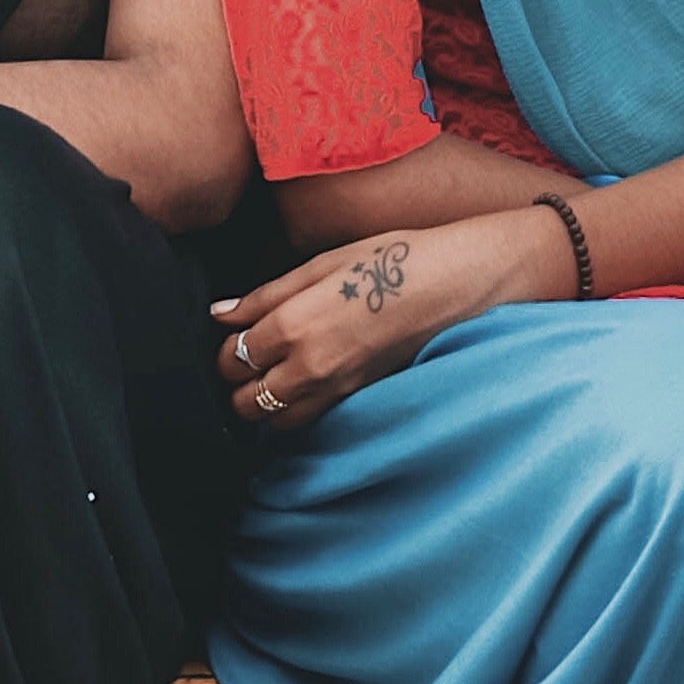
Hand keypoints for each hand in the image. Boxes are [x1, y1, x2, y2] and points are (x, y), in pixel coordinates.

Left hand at [212, 213, 569, 430]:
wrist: (461, 284)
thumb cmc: (396, 260)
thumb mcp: (326, 262)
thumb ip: (269, 294)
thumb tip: (223, 314)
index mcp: (295, 324)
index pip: (232, 357)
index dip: (228, 346)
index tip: (241, 333)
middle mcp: (310, 367)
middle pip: (244, 399)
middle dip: (239, 381)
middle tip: (255, 357)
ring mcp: (338, 390)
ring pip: (274, 422)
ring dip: (266, 404)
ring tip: (278, 376)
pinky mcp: (362, 400)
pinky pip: (312, 422)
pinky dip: (298, 413)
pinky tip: (309, 387)